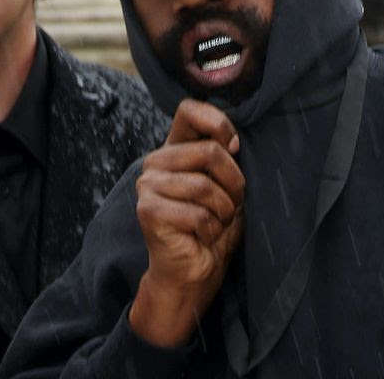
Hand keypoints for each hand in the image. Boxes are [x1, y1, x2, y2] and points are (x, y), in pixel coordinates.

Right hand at [130, 98, 244, 346]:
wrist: (194, 273)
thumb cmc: (213, 227)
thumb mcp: (227, 185)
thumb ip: (225, 156)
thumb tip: (231, 142)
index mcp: (175, 149)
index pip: (190, 110)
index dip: (219, 124)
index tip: (234, 148)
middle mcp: (156, 162)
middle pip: (210, 151)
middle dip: (233, 183)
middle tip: (230, 205)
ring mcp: (148, 186)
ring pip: (205, 186)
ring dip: (223, 211)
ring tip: (216, 223)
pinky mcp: (148, 211)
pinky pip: (198, 213)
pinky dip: (211, 230)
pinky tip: (202, 238)